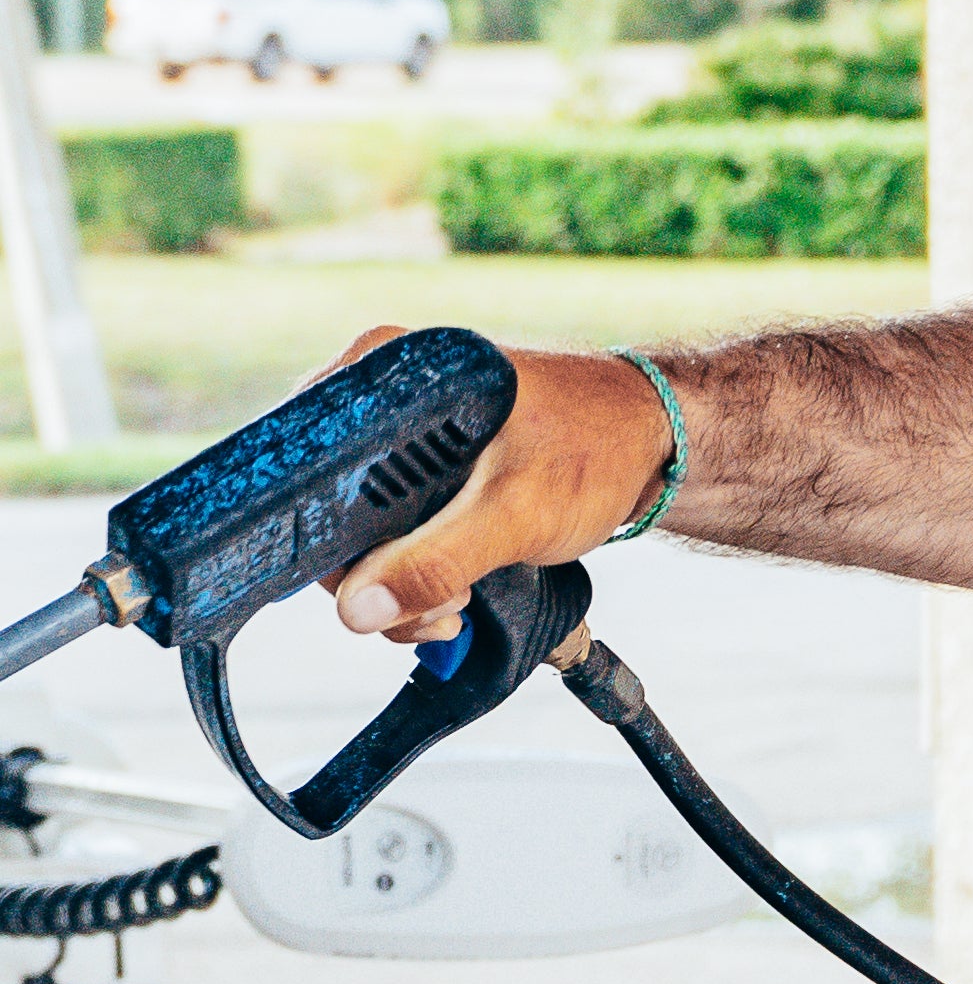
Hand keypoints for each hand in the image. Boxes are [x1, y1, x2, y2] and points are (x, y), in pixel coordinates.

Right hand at [323, 333, 676, 643]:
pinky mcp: (428, 471)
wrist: (659, 444)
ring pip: (361, 534)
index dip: (320, 538)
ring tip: (457, 603)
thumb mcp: (515, 513)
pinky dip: (418, 571)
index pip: (302, 467)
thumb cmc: (599, 451)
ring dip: (401, 586)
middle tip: (437, 606)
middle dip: (374, 577)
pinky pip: (393, 532)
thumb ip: (436, 562)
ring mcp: (404, 437)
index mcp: (384, 375)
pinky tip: (457, 592)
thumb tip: (357, 608)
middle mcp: (381, 398)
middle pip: (328, 512)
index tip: (362, 587)